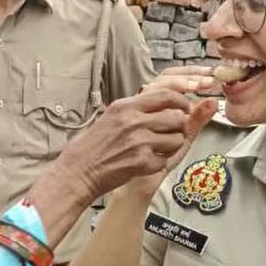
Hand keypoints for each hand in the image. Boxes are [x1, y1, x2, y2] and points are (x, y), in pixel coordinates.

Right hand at [56, 79, 212, 200]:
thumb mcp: (113, 116)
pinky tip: (144, 162)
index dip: (182, 102)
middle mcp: (134, 120)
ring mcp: (139, 141)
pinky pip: (165, 160)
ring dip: (171, 146)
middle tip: (171, 133)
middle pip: (177, 118)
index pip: (166, 95)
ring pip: (177, 139)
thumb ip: (139, 109)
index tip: (185, 108)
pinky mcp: (142, 161)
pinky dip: (158, 163)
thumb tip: (168, 104)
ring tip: (156, 149)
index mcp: (126, 105)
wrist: (79, 170)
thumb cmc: (95, 145)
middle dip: (179, 127)